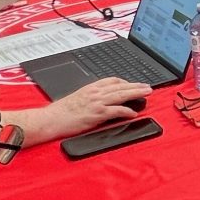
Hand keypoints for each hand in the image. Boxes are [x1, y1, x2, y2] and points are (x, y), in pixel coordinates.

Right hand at [8, 76, 149, 143]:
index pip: (112, 80)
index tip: (133, 83)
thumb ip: (90, 97)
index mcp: (90, 88)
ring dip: (136, 94)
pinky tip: (133, 113)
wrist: (51, 119)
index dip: (125, 82)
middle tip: (148, 86)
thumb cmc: (60, 112)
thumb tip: (99, 101)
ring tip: (147, 94)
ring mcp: (97, 103)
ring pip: (121, 95)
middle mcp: (95, 93)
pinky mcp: (97, 114)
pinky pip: (116, 110)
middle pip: (120, 86)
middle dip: (136, 86)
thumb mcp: (77, 98)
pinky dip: (126, 111)